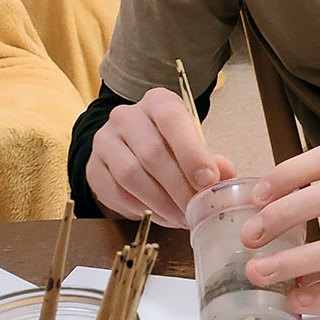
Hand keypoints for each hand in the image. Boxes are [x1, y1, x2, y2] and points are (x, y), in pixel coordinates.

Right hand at [86, 86, 235, 226]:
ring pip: (131, 176)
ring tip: (180, 218)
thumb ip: (210, 158)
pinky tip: (161, 216)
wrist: (131, 146)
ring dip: (160, 204)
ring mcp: (105, 141)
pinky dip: (141, 210)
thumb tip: (225, 173)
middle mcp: (126, 116)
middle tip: (197, 211)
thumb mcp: (193, 143)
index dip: (192, 153)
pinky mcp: (94, 168)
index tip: (209, 182)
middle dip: (179, 188)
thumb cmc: (170, 144)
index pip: (172, 120)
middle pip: (151, 153)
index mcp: (157, 102)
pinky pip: (116, 193)